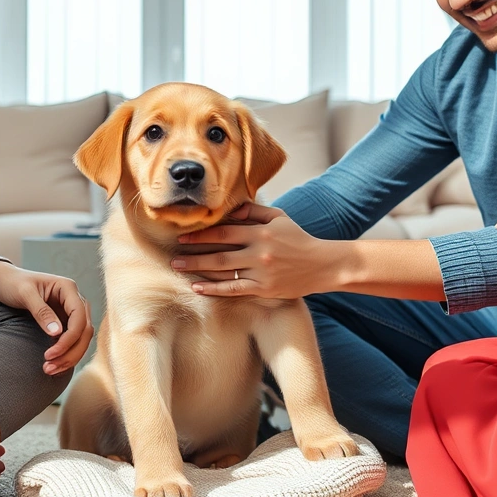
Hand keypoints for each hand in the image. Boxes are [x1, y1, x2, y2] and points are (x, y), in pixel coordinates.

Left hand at [0, 261, 92, 373]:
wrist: (5, 282)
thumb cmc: (14, 283)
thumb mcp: (24, 294)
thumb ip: (41, 312)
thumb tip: (57, 333)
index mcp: (68, 288)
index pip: (79, 318)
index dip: (69, 339)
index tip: (50, 354)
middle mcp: (75, 300)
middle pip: (84, 331)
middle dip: (70, 352)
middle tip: (49, 367)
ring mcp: (71, 312)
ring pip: (81, 339)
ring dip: (69, 357)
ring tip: (49, 370)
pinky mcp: (65, 322)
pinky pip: (72, 341)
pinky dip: (65, 354)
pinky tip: (54, 366)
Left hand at [171, 204, 333, 298]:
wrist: (323, 265)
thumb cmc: (298, 238)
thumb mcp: (280, 218)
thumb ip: (255, 211)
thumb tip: (232, 208)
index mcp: (261, 232)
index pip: (225, 231)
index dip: (202, 234)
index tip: (183, 236)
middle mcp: (259, 251)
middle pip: (220, 251)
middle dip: (194, 253)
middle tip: (173, 256)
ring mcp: (261, 271)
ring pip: (224, 270)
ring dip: (198, 269)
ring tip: (179, 269)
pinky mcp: (264, 289)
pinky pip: (234, 289)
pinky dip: (215, 289)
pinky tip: (198, 288)